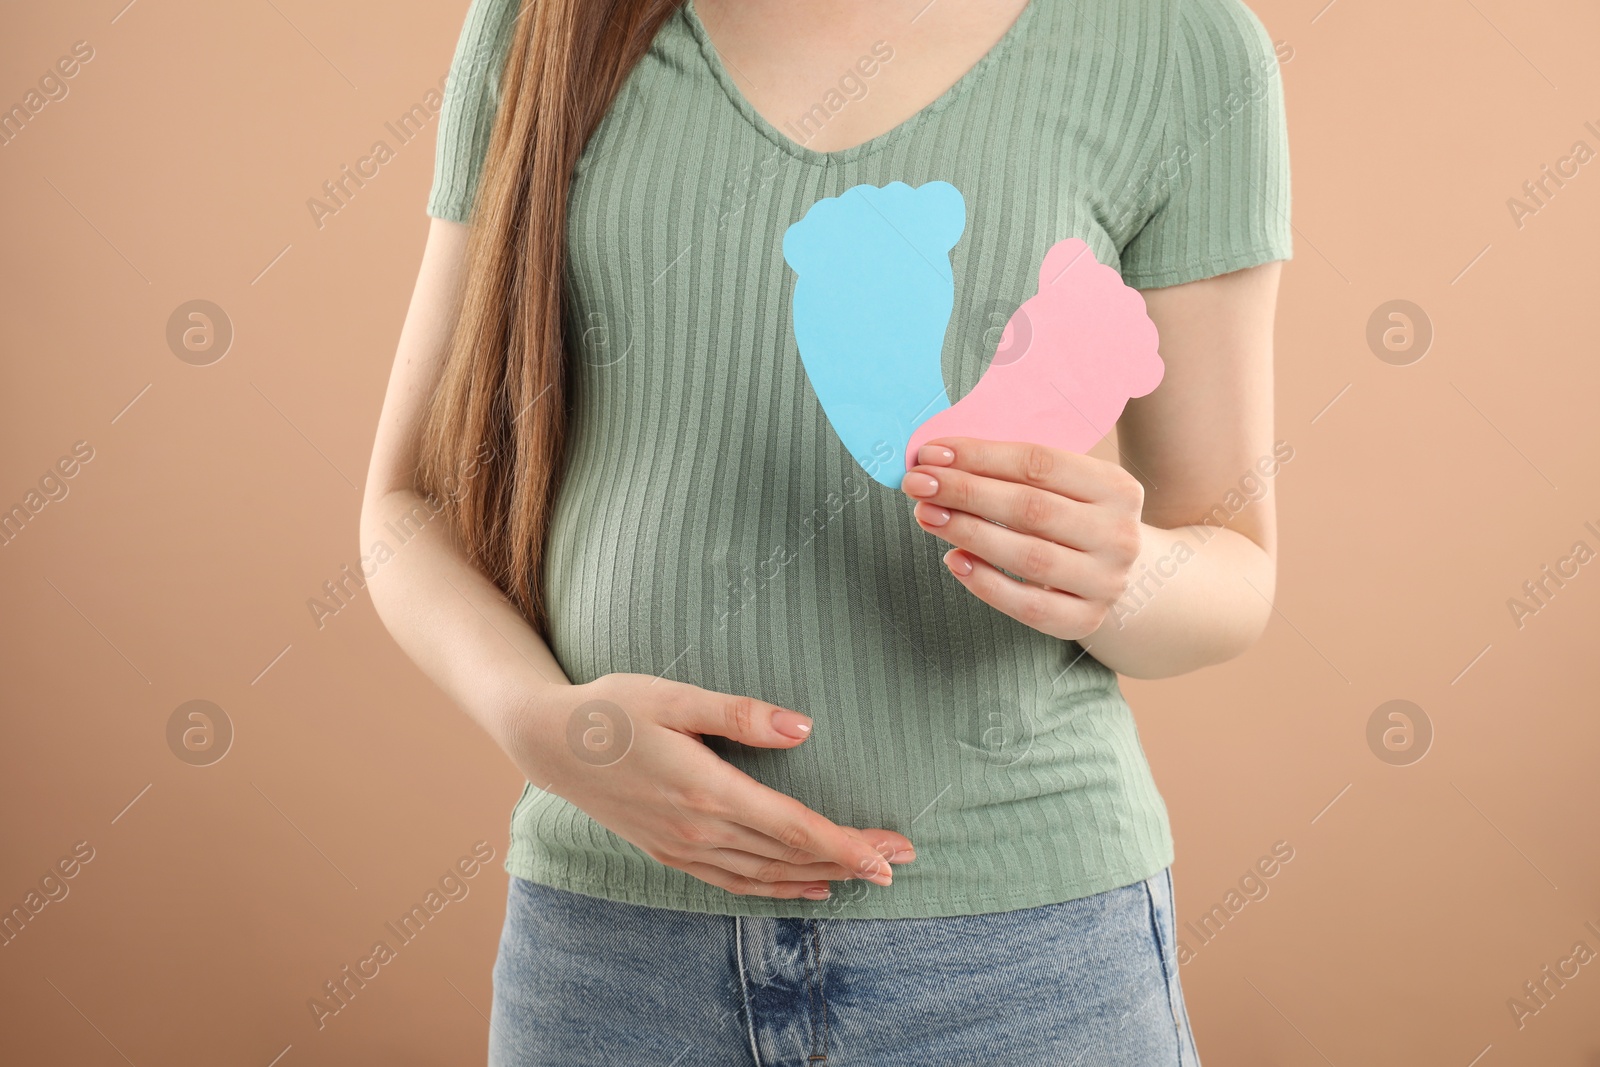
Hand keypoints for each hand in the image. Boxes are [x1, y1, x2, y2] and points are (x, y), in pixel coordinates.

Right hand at [505, 673, 914, 900]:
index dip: (847, 844)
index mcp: (707, 791)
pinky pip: (734, 882)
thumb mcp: (675, 696)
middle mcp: (699, 830)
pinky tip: (804, 887)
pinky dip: (775, 888)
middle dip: (850, 860)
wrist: (549, 742)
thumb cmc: (614, 708)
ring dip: (820, 878)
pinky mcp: (670, 852)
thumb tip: (802, 730)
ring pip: (767, 875)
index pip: (794, 829)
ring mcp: (683, 847)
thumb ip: (741, 714)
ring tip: (866, 875)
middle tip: (901, 859)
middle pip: (790, 856)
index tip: (890, 853)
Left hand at [901, 437, 1144, 639]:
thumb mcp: (1062, 488)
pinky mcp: (1085, 619)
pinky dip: (986, 583)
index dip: (980, 456)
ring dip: (968, 532)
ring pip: (1028, 556)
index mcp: (1116, 487)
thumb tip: (940, 461)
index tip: (932, 453)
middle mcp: (1118, 535)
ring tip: (927, 515)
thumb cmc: (1070, 520)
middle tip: (918, 484)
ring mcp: (1106, 581)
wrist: (1111, 574)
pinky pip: (1028, 605)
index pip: (1040, 463)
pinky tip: (954, 560)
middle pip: (1031, 508)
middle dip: (965, 492)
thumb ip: (1013, 472)